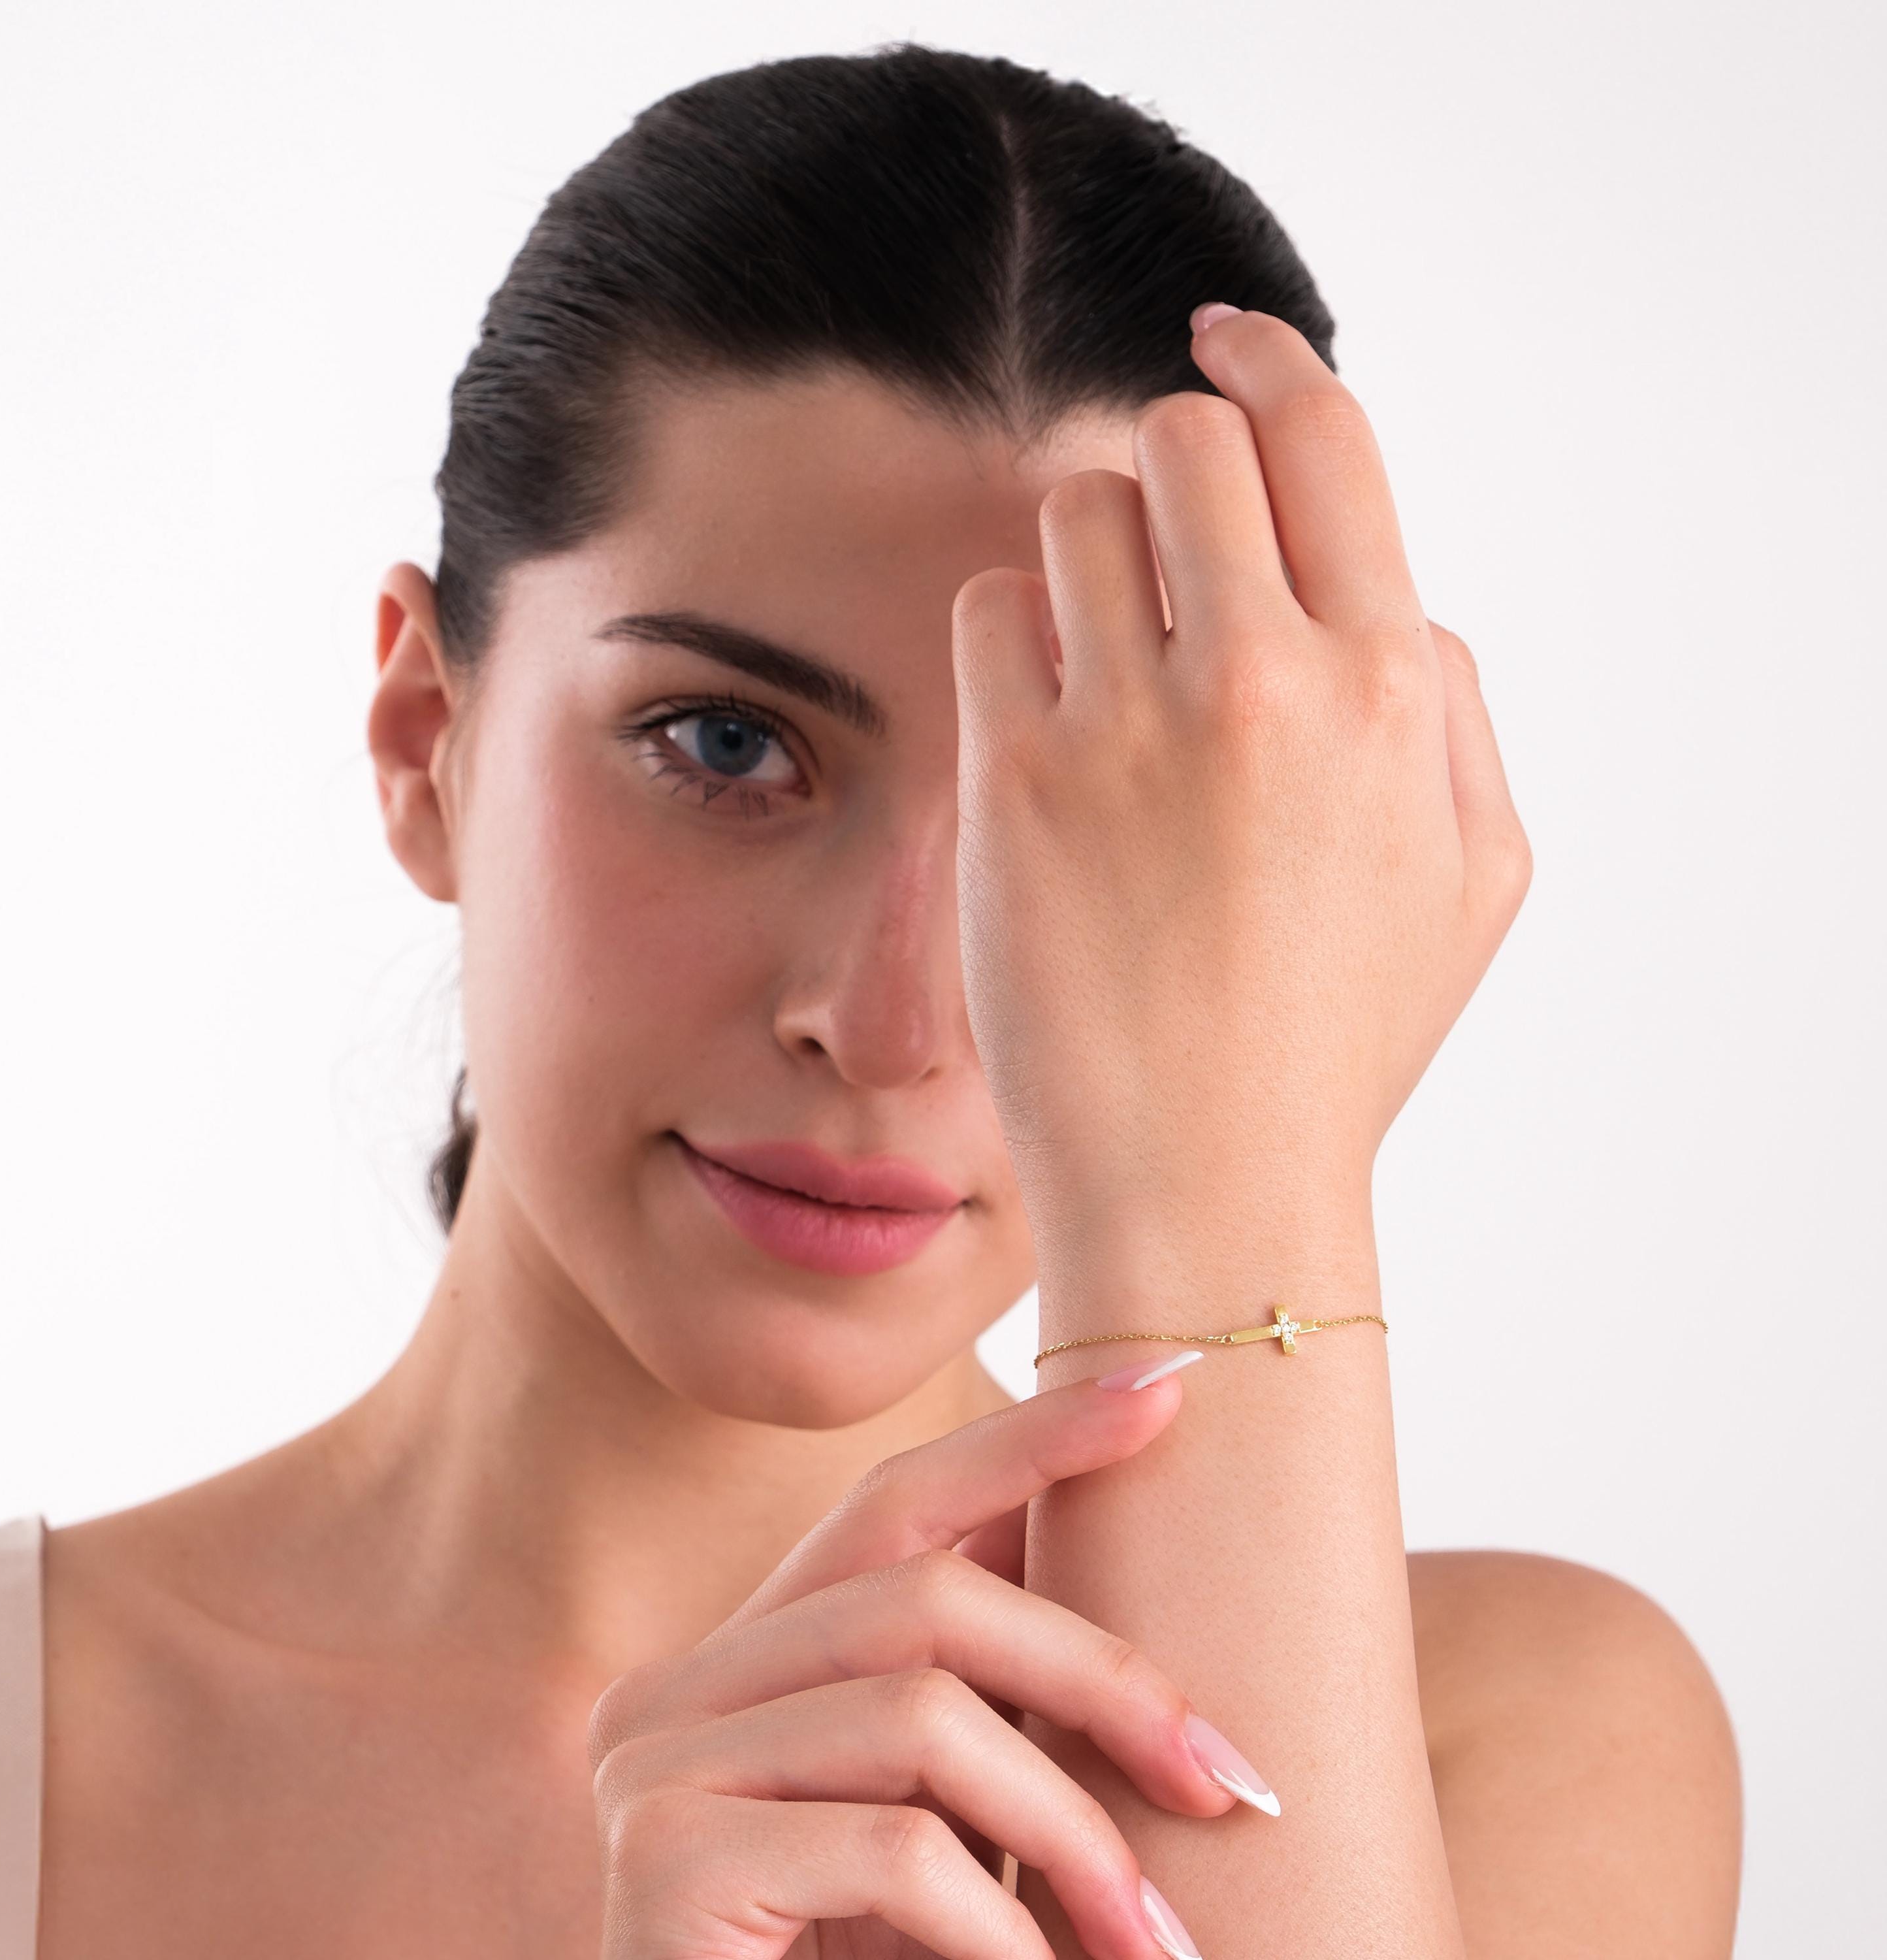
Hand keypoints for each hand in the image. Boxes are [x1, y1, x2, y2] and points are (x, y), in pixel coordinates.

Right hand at [585, 1366, 1266, 1959]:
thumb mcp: (944, 1833)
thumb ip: (984, 1712)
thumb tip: (1119, 1559)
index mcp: (737, 1668)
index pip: (892, 1503)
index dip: (1030, 1437)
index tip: (1167, 1389)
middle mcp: (671, 1691)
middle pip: (922, 1593)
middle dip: (1101, 1673)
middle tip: (1234, 1782)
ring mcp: (649, 1768)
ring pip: (921, 1712)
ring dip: (1073, 1831)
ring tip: (1157, 1944)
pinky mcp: (660, 1865)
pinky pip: (894, 1849)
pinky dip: (1005, 1931)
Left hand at [949, 307, 1531, 1256]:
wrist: (1209, 1185)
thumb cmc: (1339, 1041)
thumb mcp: (1472, 878)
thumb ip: (1451, 709)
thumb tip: (1391, 600)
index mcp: (1387, 686)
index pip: (1324, 436)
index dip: (1269, 362)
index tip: (1224, 335)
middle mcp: (1262, 678)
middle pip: (1186, 440)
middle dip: (1174, 475)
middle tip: (1166, 557)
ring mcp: (1129, 725)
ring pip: (1076, 510)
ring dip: (1089, 559)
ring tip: (1106, 672)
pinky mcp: (1015, 780)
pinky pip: (991, 612)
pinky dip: (1014, 643)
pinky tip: (1043, 731)